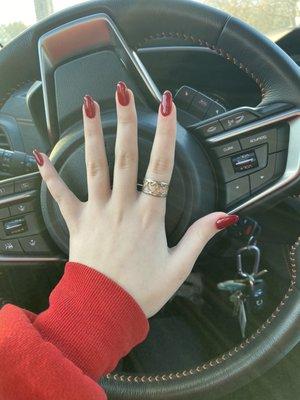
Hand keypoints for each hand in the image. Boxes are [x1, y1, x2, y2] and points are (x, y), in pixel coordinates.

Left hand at [33, 82, 237, 317]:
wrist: (104, 311)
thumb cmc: (140, 291)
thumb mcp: (179, 267)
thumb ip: (200, 236)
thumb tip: (223, 216)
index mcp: (148, 216)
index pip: (161, 166)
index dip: (167, 133)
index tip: (168, 107)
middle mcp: (122, 207)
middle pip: (125, 156)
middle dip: (126, 121)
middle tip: (124, 91)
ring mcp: (97, 212)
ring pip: (94, 166)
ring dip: (92, 134)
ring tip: (88, 106)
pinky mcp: (77, 223)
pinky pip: (60, 195)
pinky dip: (50, 175)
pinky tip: (40, 156)